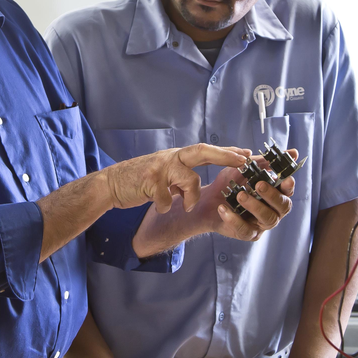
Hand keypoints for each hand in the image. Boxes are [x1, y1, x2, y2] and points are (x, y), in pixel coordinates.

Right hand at [104, 143, 248, 213]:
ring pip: (189, 179)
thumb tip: (196, 184)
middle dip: (225, 156)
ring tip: (186, 206)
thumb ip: (179, 176)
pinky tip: (158, 206)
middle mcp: (170, 158)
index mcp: (176, 157)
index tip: (247, 154)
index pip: (206, 151)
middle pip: (202, 151)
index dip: (226, 152)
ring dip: (191, 197)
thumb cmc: (139, 181)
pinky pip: (168, 199)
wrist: (110, 185)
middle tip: (242, 160)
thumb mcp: (163, 175)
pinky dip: (165, 206)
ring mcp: (160, 168)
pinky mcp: (150, 180)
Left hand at [207, 150, 297, 241]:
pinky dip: (234, 219)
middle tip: (258, 185)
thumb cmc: (231, 183)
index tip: (286, 179)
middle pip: (283, 206)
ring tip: (240, 195)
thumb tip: (293, 152)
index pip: (288, 190)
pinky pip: (245, 230)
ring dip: (255, 206)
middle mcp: (273, 209)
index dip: (289, 185)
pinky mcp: (247, 233)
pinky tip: (223, 209)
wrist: (207, 200)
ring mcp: (261, 223)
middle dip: (272, 195)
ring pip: (267, 218)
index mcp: (275, 193)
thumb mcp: (246, 167)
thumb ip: (265, 161)